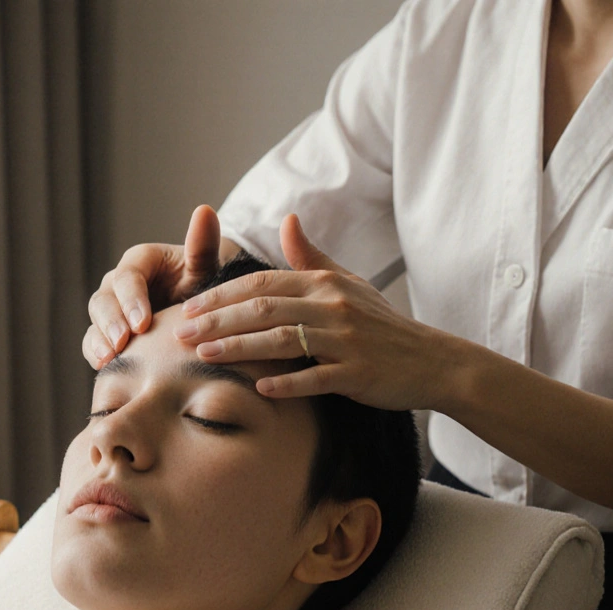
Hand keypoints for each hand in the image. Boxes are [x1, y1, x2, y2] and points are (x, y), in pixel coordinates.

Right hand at [84, 205, 225, 368]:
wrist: (201, 310)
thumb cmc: (205, 284)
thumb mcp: (206, 267)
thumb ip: (202, 244)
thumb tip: (204, 210)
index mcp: (140, 263)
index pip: (128, 277)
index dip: (131, 299)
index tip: (142, 322)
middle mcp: (120, 284)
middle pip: (103, 299)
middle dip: (111, 321)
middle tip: (123, 342)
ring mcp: (112, 310)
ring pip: (96, 321)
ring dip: (100, 339)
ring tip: (110, 358)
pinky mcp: (110, 333)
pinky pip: (94, 342)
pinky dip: (96, 354)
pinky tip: (106, 368)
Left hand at [176, 214, 460, 410]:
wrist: (431, 361)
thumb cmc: (382, 324)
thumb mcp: (349, 283)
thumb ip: (311, 257)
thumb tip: (287, 220)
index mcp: (324, 284)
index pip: (263, 283)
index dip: (223, 295)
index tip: (189, 307)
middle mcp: (333, 306)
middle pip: (265, 309)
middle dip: (219, 320)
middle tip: (181, 332)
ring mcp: (346, 340)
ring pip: (284, 340)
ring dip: (241, 347)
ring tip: (205, 355)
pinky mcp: (358, 373)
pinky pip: (317, 377)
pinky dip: (288, 382)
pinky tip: (259, 387)